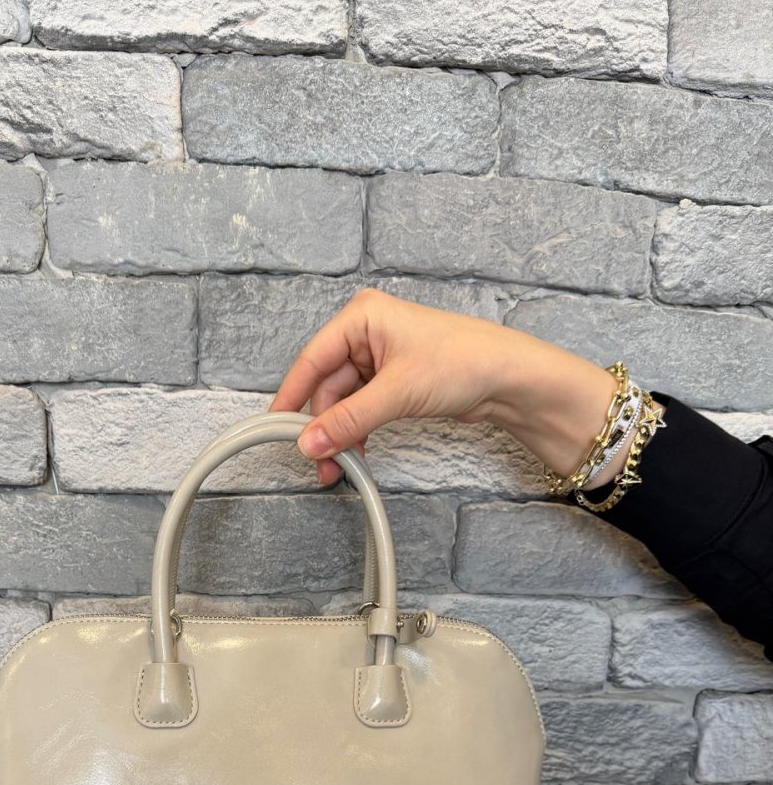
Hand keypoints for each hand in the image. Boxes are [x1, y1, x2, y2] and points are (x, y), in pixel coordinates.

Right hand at [268, 286, 623, 486]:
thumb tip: (309, 444)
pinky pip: (362, 407)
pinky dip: (357, 430)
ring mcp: (380, 357)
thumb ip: (348, 421)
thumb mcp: (396, 393)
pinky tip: (357, 453)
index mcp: (361, 317)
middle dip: (322, 426)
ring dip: (340, 434)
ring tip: (339, 467)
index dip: (291, 397)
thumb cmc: (462, 362)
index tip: (274, 428)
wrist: (510, 378)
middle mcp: (366, 332)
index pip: (312, 360)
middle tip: (319, 463)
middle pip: (326, 386)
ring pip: (343, 401)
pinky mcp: (394, 380)